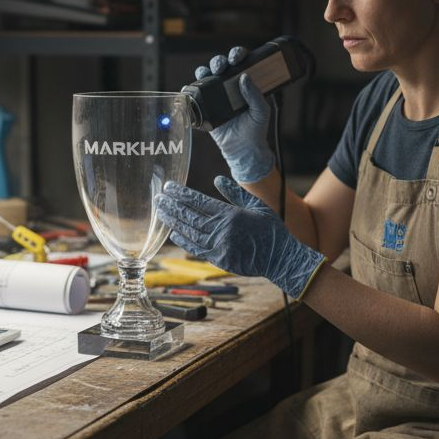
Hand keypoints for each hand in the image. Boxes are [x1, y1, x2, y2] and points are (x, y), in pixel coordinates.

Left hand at [154, 177, 324, 298]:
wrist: (280, 258)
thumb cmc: (271, 230)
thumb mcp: (257, 205)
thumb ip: (235, 193)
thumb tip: (217, 179)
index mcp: (230, 214)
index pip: (199, 201)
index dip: (182, 194)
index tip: (169, 187)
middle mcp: (222, 229)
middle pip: (190, 216)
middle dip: (172, 206)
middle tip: (158, 198)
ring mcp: (219, 246)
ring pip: (190, 232)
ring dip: (173, 222)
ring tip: (161, 212)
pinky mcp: (219, 260)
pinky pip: (197, 249)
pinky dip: (184, 241)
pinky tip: (174, 233)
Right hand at [194, 47, 273, 183]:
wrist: (243, 149)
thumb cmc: (255, 129)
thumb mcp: (261, 111)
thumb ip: (255, 95)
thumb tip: (245, 76)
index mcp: (244, 83)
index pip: (240, 62)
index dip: (237, 55)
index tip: (237, 58)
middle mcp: (229, 86)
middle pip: (220, 66)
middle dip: (218, 61)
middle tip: (221, 67)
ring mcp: (216, 95)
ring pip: (206, 76)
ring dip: (204, 71)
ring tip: (207, 74)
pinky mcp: (205, 107)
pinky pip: (194, 95)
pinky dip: (189, 89)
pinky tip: (190, 88)